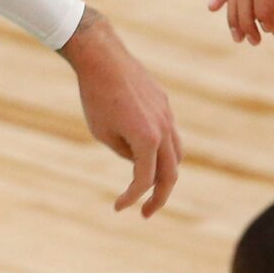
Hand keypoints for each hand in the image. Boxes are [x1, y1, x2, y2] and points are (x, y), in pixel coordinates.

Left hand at [61, 14, 183, 216]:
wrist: (103, 58)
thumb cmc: (95, 97)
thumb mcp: (103, 133)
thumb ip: (125, 152)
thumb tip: (138, 161)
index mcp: (147, 139)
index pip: (144, 180)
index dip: (132, 198)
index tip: (118, 208)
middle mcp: (163, 129)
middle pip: (170, 174)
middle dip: (159, 198)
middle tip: (145, 214)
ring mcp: (167, 115)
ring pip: (177, 154)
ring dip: (166, 176)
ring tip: (149, 189)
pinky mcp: (164, 105)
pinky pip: (170, 135)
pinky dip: (164, 153)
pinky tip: (148, 158)